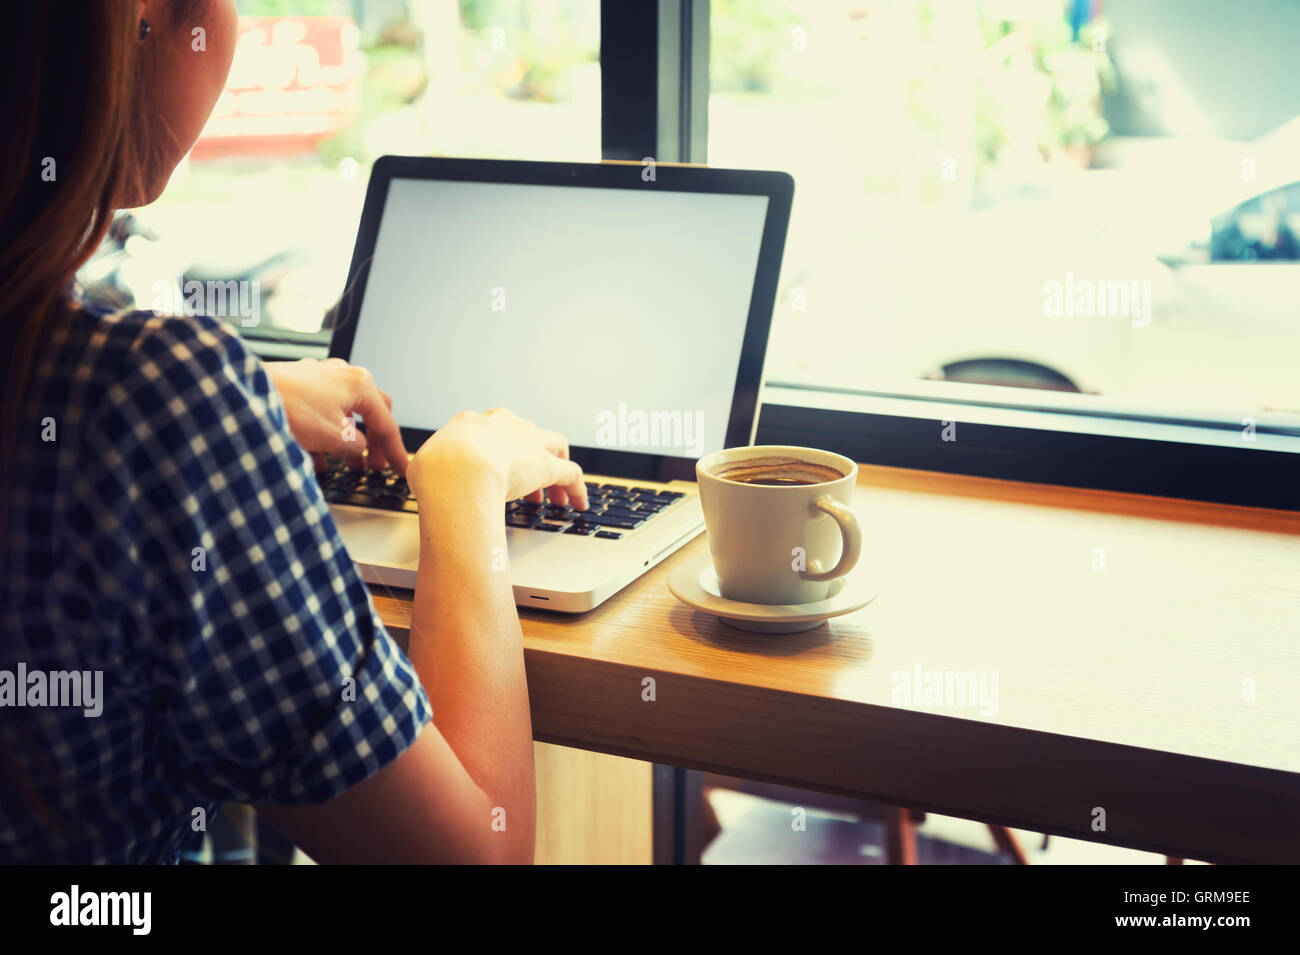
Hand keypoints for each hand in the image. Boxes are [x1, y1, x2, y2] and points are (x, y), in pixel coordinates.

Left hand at [265, 358, 407, 473]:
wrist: (246, 396)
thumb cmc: (291, 409)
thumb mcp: (336, 437)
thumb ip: (356, 446)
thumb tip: (358, 449)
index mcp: (360, 384)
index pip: (387, 423)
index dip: (396, 452)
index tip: (400, 471)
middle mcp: (342, 374)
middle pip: (370, 413)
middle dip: (374, 441)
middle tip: (375, 465)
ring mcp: (319, 376)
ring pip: (343, 412)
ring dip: (348, 440)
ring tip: (347, 464)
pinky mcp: (297, 384)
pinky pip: (320, 411)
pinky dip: (325, 434)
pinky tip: (317, 456)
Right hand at [408, 409, 586, 509]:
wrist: (456, 470)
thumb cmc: (436, 469)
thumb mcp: (424, 463)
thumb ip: (431, 468)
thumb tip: (423, 476)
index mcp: (471, 423)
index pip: (491, 432)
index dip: (495, 453)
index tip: (495, 470)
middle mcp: (503, 425)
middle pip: (526, 435)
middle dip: (527, 458)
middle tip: (526, 486)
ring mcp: (528, 442)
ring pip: (554, 446)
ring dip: (556, 469)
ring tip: (556, 497)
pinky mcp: (547, 464)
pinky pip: (570, 474)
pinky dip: (577, 488)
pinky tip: (578, 502)